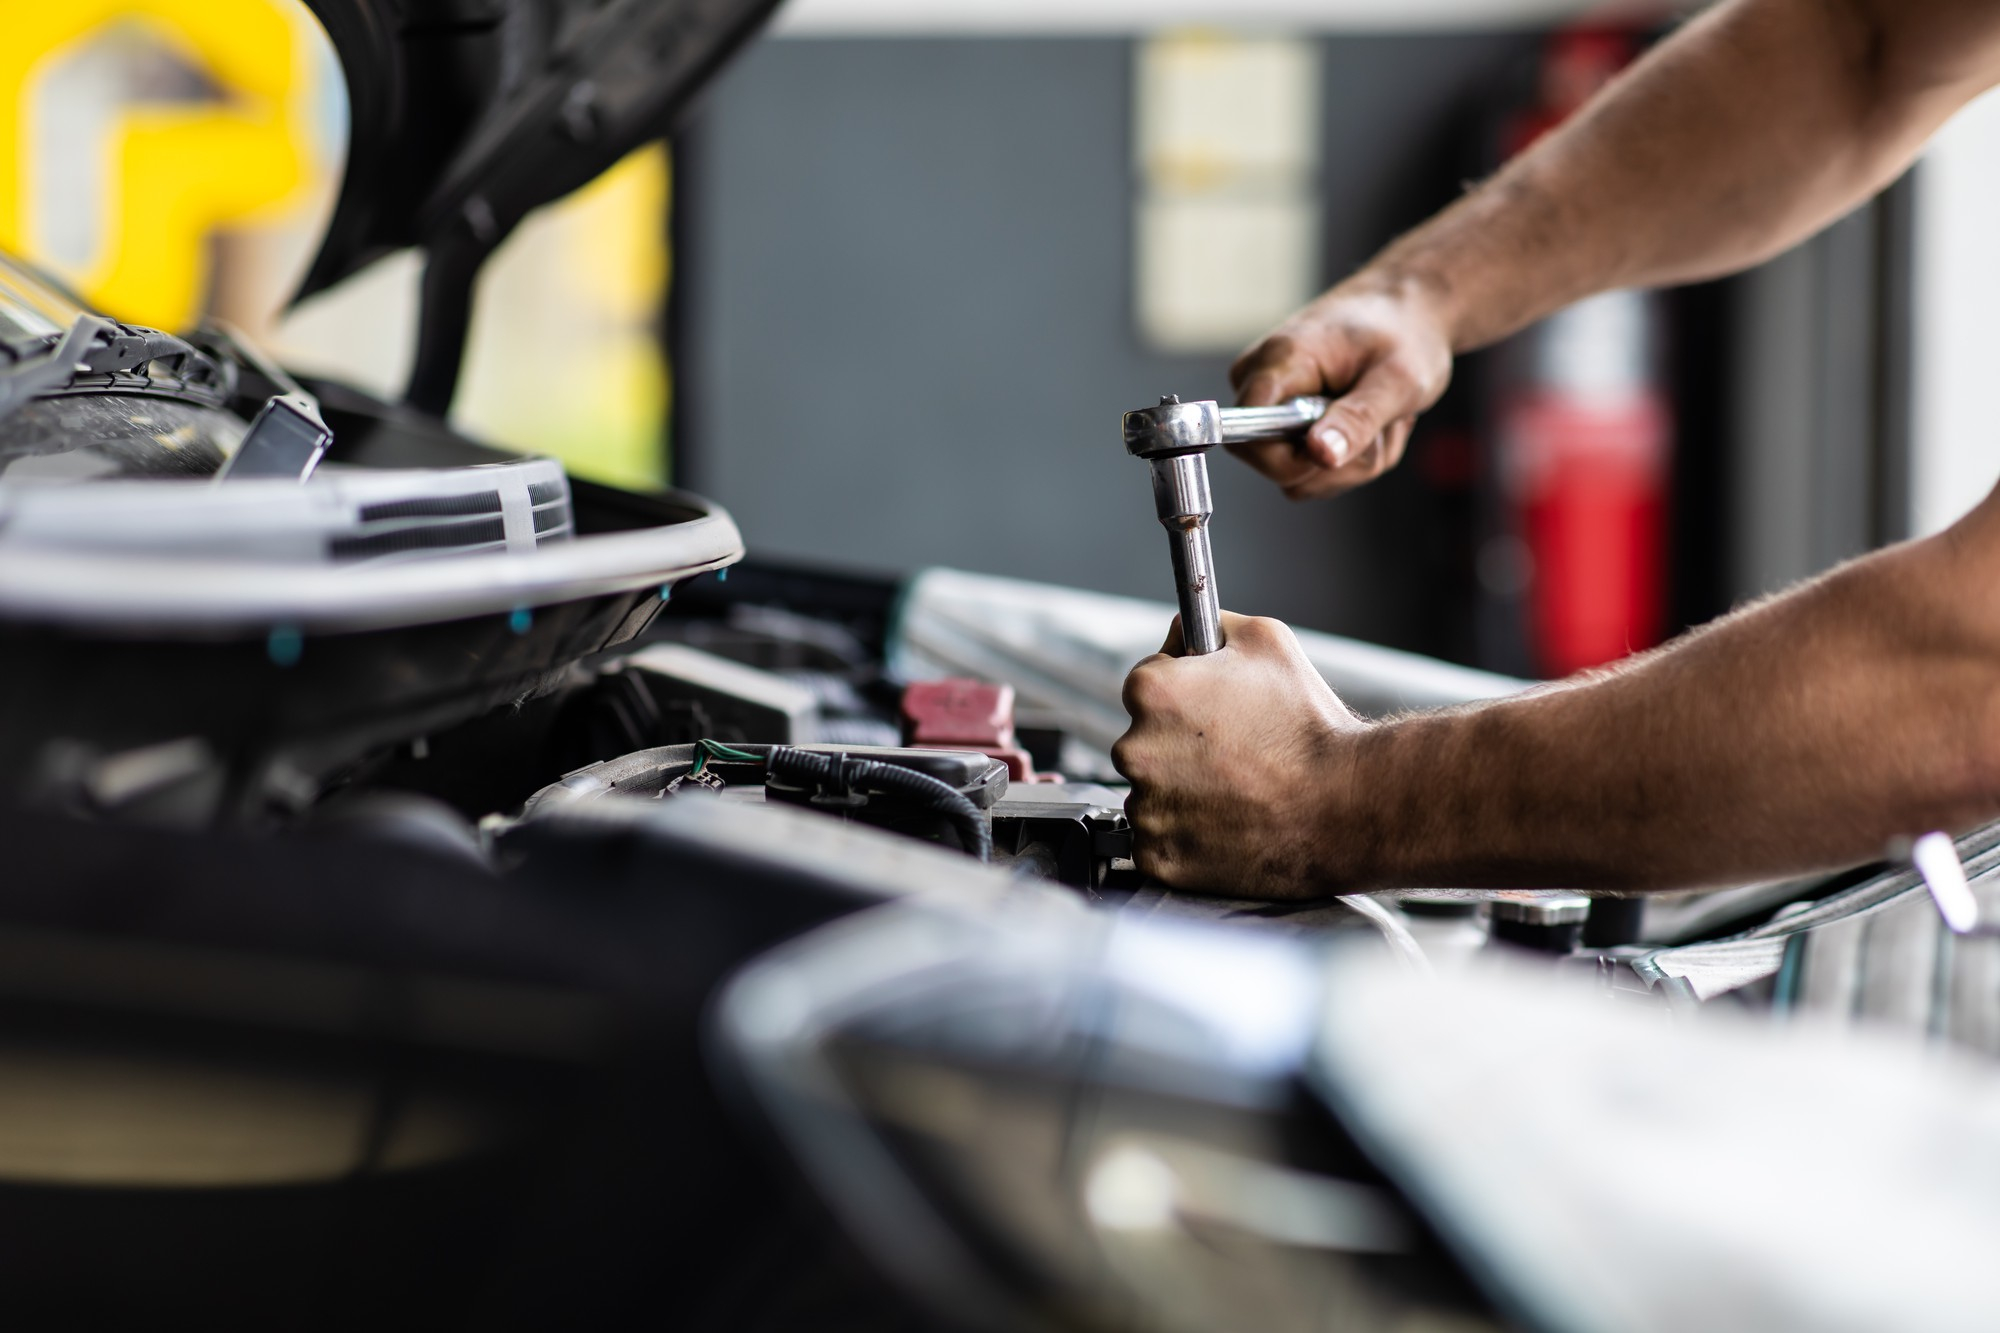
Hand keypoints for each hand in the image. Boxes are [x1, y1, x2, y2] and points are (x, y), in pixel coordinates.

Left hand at [1112, 612, 1368, 897]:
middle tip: (1231, 754)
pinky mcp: (1158, 857)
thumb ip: (1210, 626)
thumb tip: (1182, 634)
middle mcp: (1134, 750)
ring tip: (1235, 792)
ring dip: (1180, 793)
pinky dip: (1184, 838)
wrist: (1343, 806)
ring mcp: (1145, 809)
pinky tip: (1226, 824)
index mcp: (1151, 692)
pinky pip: (1157, 842)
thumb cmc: (1309, 727)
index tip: (1211, 711)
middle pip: (1143, 742)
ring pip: (1150, 794)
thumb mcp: (1265, 640)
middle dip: (1178, 745)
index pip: (1145, 686)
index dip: (1183, 695)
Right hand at [1228, 273, 1453, 501]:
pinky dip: (1351, 459)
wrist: (1410, 311)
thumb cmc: (1404, 331)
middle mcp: (1262, 384)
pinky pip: (1310, 471)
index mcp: (1280, 361)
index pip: (1244, 434)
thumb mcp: (1398, 379)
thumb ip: (1357, 419)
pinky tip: (1370, 422)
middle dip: (1339, 464)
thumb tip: (1320, 454)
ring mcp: (1271, 407)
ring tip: (1380, 418)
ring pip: (1300, 476)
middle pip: (1274, 465)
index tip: (1339, 447)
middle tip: (1381, 426)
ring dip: (1353, 462)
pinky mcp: (1286, 424)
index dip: (1289, 460)